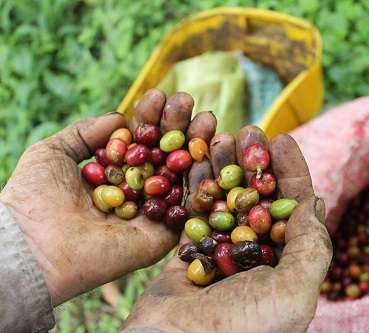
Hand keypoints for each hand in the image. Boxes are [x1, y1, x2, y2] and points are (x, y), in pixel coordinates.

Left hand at [0, 89, 215, 305]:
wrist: (32, 243)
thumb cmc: (34, 197)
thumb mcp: (53, 152)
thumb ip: (85, 132)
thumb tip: (120, 118)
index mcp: (112, 175)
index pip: (139, 142)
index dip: (151, 118)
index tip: (161, 96)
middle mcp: (134, 193)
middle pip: (164, 156)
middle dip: (178, 127)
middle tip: (188, 102)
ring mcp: (150, 214)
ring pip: (181, 178)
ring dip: (197, 147)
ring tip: (207, 118)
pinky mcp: (161, 236)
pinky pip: (187, 207)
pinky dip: (200, 180)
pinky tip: (207, 152)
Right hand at [122, 128, 332, 332]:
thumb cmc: (243, 328)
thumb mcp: (295, 291)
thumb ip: (311, 247)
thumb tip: (315, 204)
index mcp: (285, 264)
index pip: (293, 207)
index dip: (291, 171)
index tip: (283, 138)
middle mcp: (255, 256)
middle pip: (258, 196)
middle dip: (255, 161)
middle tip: (249, 130)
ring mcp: (221, 253)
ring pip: (226, 198)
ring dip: (225, 166)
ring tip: (221, 136)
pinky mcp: (188, 253)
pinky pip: (195, 212)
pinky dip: (196, 185)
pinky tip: (196, 159)